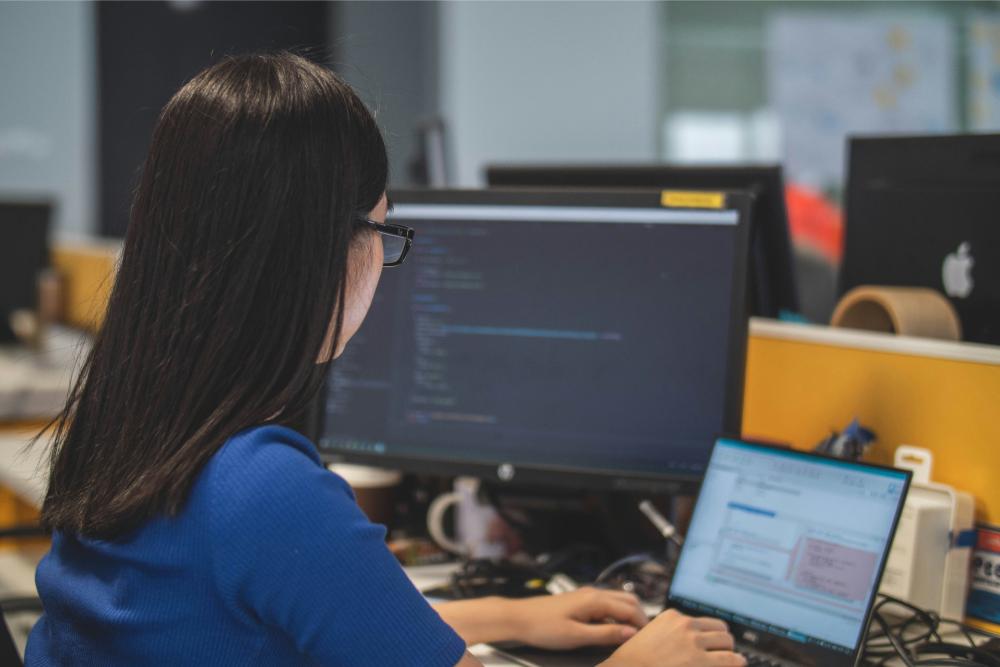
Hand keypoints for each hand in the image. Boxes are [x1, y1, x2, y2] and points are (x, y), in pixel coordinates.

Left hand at [505, 587, 648, 649]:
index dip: (642, 624)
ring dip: (628, 615)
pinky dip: (616, 615)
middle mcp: (593, 593)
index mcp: (595, 600)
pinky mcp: (580, 601)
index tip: (649, 638)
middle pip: (628, 600)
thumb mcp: (577, 636)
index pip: (629, 609)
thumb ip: (605, 634)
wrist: (519, 618)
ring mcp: (587, 595)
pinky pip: (606, 605)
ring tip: (631, 634)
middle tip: (644, 636)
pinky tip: (612, 629)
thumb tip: (630, 632)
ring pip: (618, 601)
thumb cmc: (543, 627)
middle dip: (639, 617)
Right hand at [600, 608, 746, 666]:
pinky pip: (731, 660)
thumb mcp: (651, 637)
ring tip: (731, 661)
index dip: (710, 635)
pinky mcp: (702, 663)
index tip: (712, 642)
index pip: (703, 621)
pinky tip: (738, 664)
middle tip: (723, 653)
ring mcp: (695, 643)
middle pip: (720, 629)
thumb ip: (671, 634)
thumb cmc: (634, 662)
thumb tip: (690, 641)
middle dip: (722, 642)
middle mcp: (686, 626)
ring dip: (730, 653)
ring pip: (727, 642)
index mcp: (672, 617)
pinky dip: (736, 663)